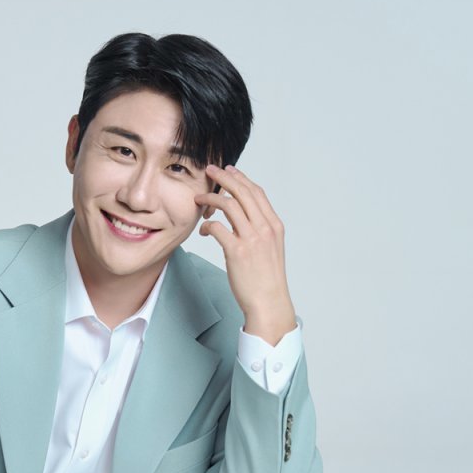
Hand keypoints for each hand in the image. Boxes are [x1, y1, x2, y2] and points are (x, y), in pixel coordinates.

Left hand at [195, 164, 296, 344]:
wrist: (269, 302)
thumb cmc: (267, 278)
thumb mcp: (270, 247)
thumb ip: (259, 229)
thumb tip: (241, 215)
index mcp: (274, 225)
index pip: (256, 192)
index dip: (241, 178)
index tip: (228, 170)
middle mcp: (265, 228)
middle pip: (242, 192)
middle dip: (224, 177)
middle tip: (209, 170)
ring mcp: (252, 239)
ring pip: (229, 205)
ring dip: (210, 199)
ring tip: (199, 200)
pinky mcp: (237, 252)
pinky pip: (217, 228)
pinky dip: (207, 225)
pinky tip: (203, 230)